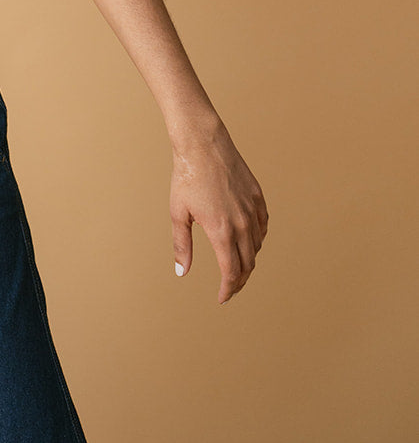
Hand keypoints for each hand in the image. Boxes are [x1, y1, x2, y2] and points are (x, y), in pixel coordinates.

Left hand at [169, 121, 268, 302]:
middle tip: (229, 287)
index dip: (228, 289)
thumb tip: (182, 273)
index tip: (222, 298)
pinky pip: (263, 226)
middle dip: (239, 280)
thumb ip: (182, 246)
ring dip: (248, 260)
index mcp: (221, 231)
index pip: (231, 272)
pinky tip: (249, 241)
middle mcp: (242, 224)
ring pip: (257, 246)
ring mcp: (252, 210)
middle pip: (248, 264)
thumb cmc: (186, 177)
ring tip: (236, 265)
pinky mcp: (258, 197)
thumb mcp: (178, 213)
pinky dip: (257, 239)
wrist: (203, 144)